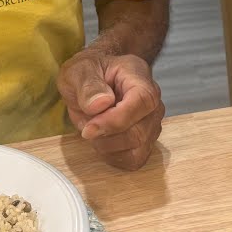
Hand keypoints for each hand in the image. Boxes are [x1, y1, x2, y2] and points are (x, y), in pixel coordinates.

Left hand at [56, 51, 163, 169]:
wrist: (93, 81)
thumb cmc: (88, 73)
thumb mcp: (78, 71)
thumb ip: (88, 86)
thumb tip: (101, 103)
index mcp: (138, 76)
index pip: (142, 101)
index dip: (115, 120)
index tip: (88, 128)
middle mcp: (153, 100)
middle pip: (139, 132)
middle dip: (106, 136)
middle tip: (86, 125)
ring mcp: (153, 122)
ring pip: (137, 149)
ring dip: (107, 146)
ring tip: (95, 128)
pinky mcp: (147, 141)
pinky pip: (134, 159)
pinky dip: (113, 156)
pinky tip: (103, 140)